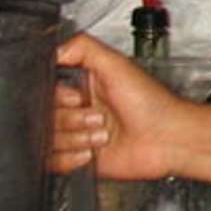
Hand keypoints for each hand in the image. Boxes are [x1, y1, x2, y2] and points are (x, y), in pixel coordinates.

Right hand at [50, 33, 191, 180]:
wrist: (166, 140)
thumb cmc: (152, 104)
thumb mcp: (118, 65)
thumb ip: (84, 49)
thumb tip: (53, 50)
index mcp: (83, 85)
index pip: (45, 90)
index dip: (59, 96)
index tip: (78, 97)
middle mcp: (78, 109)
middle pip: (44, 116)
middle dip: (73, 119)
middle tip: (98, 116)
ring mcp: (76, 134)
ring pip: (47, 139)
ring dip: (77, 138)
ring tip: (102, 133)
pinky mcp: (77, 158)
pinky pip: (51, 162)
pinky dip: (71, 158)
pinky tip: (92, 152)